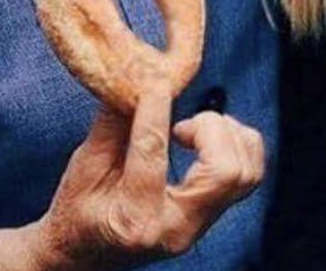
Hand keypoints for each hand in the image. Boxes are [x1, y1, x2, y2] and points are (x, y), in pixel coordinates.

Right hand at [30, 81, 264, 270]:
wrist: (84, 256)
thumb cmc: (77, 210)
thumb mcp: (84, 165)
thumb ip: (112, 121)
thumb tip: (135, 72)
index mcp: (134, 218)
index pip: (153, 153)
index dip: (154, 107)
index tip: (155, 78)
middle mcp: (176, 229)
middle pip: (225, 171)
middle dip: (209, 129)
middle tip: (180, 126)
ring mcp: (198, 227)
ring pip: (246, 173)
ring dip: (226, 136)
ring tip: (193, 130)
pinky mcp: (210, 217)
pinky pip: (248, 175)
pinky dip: (236, 145)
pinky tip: (205, 138)